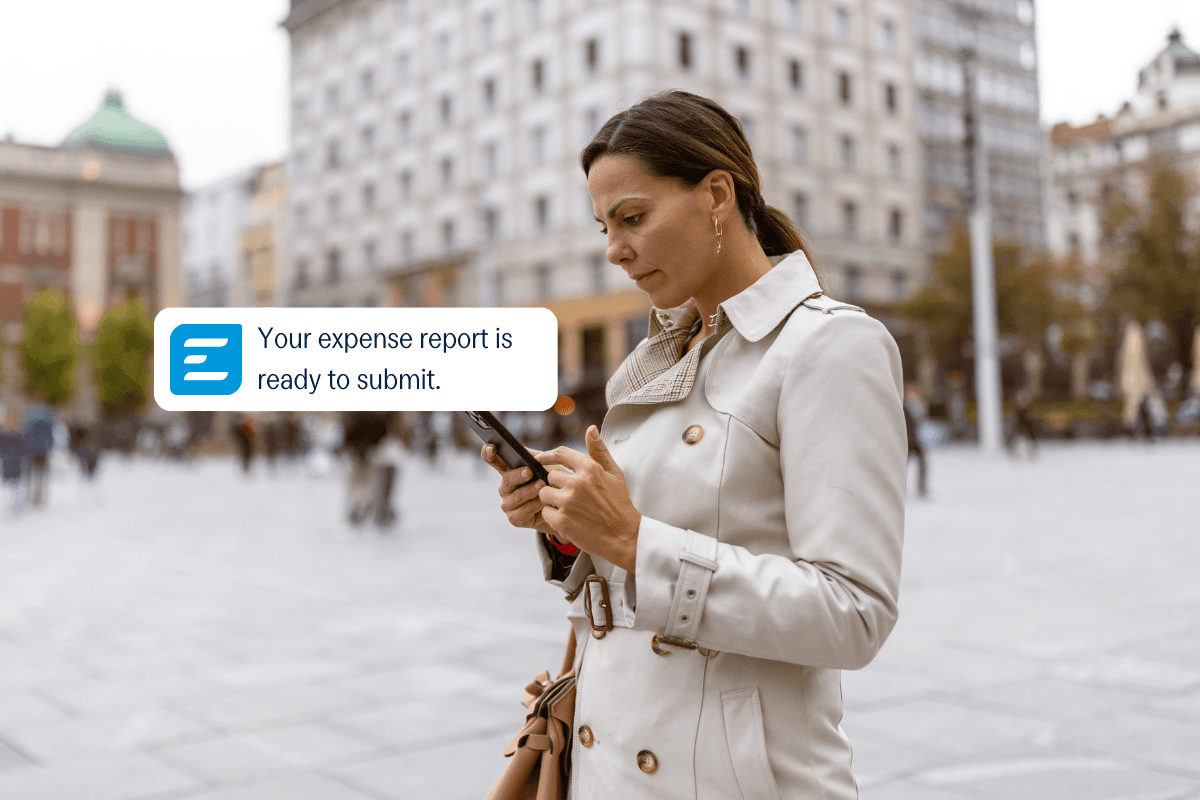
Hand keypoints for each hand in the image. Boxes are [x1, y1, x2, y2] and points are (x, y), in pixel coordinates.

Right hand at [480, 443, 558, 539]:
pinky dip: (536, 504)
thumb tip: (527, 453)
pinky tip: (545, 501)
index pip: (493, 460)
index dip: (489, 453)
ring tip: (543, 485)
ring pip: (517, 496)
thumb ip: (536, 457)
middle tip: (530, 471)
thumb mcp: (546, 465)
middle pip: (508, 479)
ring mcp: (508, 504)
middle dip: (519, 475)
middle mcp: (505, 487)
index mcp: (509, 471)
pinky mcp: (515, 519)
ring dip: (531, 490)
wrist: (565, 507)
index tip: (491, 447)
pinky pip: (524, 510)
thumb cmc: (553, 482)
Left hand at [536, 426, 640, 573]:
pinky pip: (546, 512)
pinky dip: (554, 516)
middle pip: (550, 476)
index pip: (561, 453)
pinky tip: (569, 519)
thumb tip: (591, 429)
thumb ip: (599, 451)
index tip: (540, 459)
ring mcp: (568, 502)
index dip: (548, 455)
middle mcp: (577, 483)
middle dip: (557, 485)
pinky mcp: (562, 520)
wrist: (624, 536)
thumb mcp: (615, 473)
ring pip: (544, 494)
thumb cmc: (619, 504)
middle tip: (570, 495)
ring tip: (570, 508)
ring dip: (553, 500)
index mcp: (590, 468)